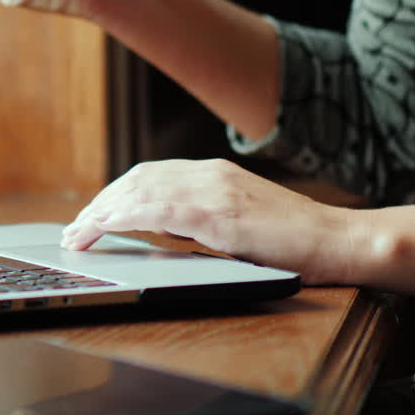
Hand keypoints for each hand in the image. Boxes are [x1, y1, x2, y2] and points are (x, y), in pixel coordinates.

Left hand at [60, 159, 353, 284]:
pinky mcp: (219, 214)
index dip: (114, 193)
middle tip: (74, 229)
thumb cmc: (295, 241)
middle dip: (99, 204)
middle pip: (136, 180)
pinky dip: (123, 217)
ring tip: (78, 234)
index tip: (91, 214)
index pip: (149, 174)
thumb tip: (163, 229)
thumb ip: (203, 218)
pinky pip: (158, 210)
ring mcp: (214, 191)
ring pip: (139, 192)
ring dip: (101, 213)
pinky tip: (103, 228)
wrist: (341, 240)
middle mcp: (209, 174)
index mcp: (214, 173)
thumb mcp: (239, 222)